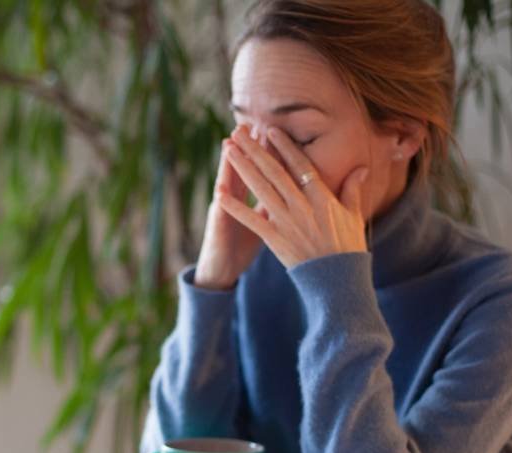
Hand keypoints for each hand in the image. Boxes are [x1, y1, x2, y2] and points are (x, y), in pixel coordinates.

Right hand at [194, 138, 263, 289]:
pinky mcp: (218, 230)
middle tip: (252, 124)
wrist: (221, 270)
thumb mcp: (263, 222)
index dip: (266, 152)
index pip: (261, 170)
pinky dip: (220, 203)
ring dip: (227, 166)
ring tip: (229, 144)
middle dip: (247, 149)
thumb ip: (275, 203)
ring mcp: (224, 213)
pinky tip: (219, 189)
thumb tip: (293, 189)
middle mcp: (234, 200)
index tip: (274, 131)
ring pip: (226, 185)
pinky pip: (220, 216)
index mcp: (248, 198)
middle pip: (243, 170)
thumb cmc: (241, 246)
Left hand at [217, 125, 368, 268]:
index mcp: (321, 197)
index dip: (284, 146)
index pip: (300, 165)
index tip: (270, 129)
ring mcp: (288, 222)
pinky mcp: (275, 239)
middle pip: (275, 172)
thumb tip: (362, 167)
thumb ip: (353, 189)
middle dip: (255, 150)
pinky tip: (220, 193)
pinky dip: (235, 207)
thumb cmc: (347, 247)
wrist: (338, 278)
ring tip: (228, 150)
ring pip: (261, 189)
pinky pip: (251, 220)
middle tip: (238, 132)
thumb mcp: (354, 215)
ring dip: (242, 168)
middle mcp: (303, 205)